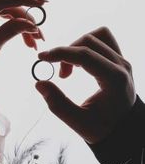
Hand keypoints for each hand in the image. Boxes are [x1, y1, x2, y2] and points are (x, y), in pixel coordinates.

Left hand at [0, 0, 46, 70]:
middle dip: (26, 22)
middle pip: (9, 8)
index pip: (1, 1)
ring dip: (24, 27)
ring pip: (11, 13)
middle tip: (40, 36)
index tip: (41, 3)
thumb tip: (32, 24)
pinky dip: (18, 27)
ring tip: (34, 42)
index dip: (23, 0)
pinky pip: (8, 16)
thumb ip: (12, 30)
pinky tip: (27, 39)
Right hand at [35, 27, 135, 143]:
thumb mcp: (79, 122)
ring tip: (70, 67)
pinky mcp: (119, 60)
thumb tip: (39, 83)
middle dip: (67, 53)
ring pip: (97, 36)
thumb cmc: (103, 128)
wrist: (124, 127)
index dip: (61, 53)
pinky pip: (102, 41)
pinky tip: (79, 61)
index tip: (41, 58)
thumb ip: (58, 104)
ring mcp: (122, 60)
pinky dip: (86, 45)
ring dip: (77, 46)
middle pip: (89, 41)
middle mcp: (121, 66)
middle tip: (61, 76)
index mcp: (114, 80)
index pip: (85, 55)